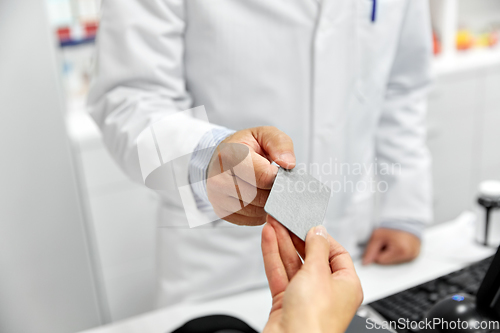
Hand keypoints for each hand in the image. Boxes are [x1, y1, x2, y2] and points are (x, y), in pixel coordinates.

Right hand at [207, 126, 294, 225]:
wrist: (221, 159)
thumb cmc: (244, 147)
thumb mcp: (263, 134)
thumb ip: (280, 144)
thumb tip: (288, 164)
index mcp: (230, 155)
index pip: (264, 176)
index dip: (278, 176)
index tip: (279, 172)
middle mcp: (219, 178)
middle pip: (261, 196)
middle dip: (274, 191)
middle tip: (276, 182)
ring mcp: (218, 198)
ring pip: (257, 210)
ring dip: (268, 203)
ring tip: (267, 189)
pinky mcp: (222, 213)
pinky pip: (251, 220)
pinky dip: (260, 212)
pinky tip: (258, 198)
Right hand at [262, 216, 362, 332]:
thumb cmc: (314, 321)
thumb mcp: (318, 273)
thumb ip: (316, 247)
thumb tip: (318, 231)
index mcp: (346, 286)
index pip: (336, 253)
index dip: (321, 237)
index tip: (308, 224)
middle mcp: (327, 292)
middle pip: (311, 256)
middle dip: (296, 237)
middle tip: (285, 220)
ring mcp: (305, 297)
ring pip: (293, 263)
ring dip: (282, 243)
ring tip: (273, 224)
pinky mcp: (286, 303)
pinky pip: (280, 274)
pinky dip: (273, 256)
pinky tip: (268, 239)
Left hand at [362, 228, 420, 264]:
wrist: (405, 220)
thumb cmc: (392, 226)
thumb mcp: (377, 236)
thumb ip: (370, 250)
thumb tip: (365, 263)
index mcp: (401, 250)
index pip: (380, 260)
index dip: (376, 251)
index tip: (380, 243)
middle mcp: (409, 255)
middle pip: (387, 262)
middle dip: (383, 253)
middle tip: (386, 242)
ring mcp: (413, 256)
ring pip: (392, 262)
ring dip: (389, 254)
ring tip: (392, 243)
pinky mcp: (414, 256)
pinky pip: (400, 260)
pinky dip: (396, 254)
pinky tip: (397, 245)